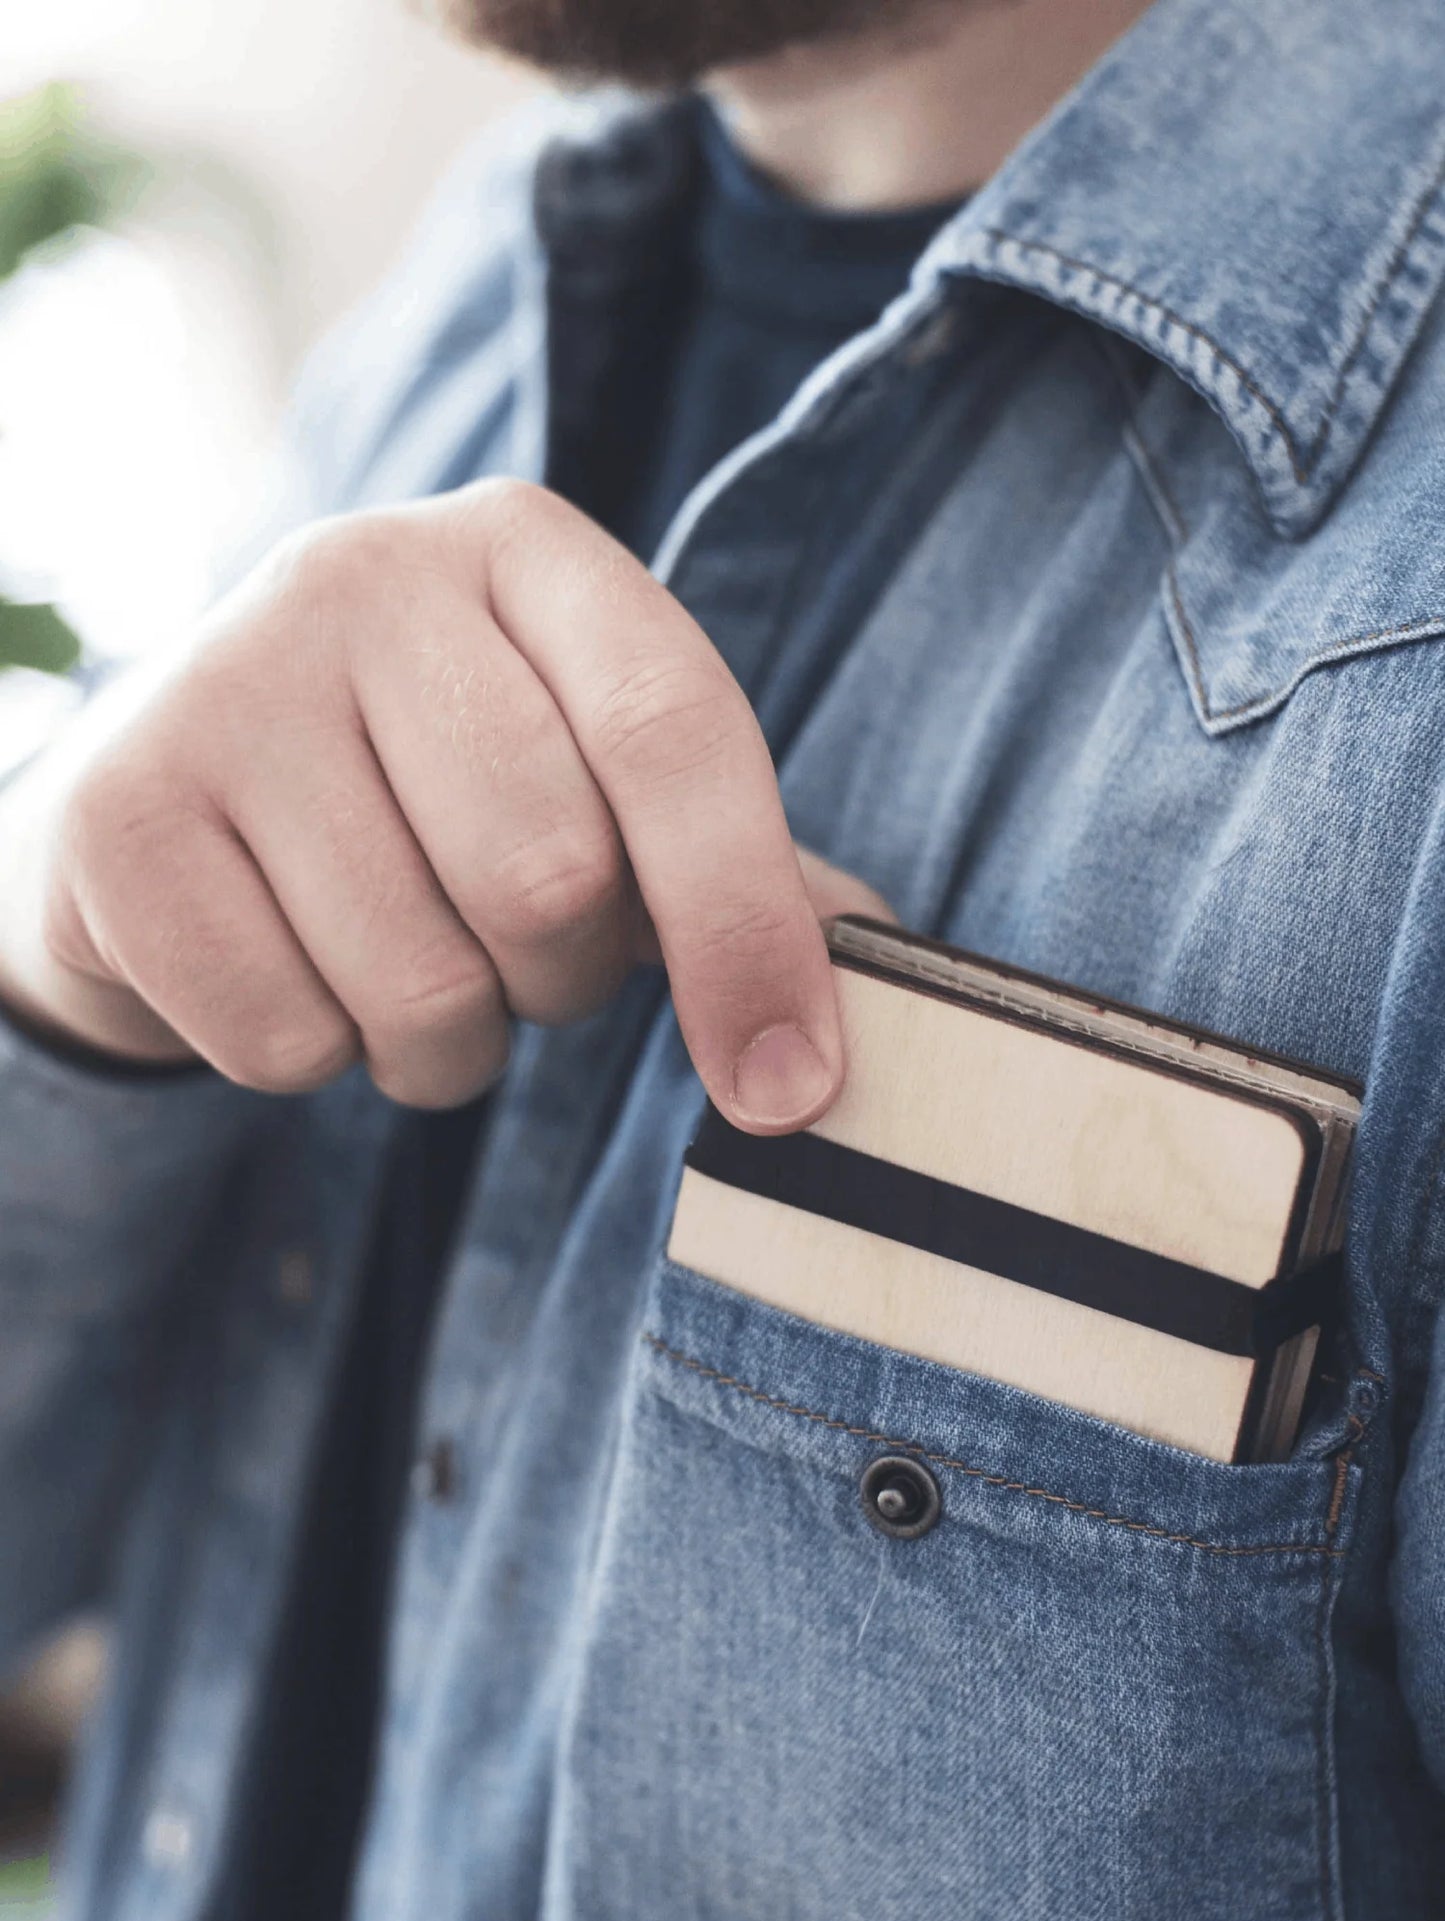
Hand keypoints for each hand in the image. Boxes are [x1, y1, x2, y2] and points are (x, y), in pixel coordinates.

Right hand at [0, 483, 890, 1131]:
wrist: (177, 788)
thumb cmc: (428, 788)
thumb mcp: (583, 773)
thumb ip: (727, 858)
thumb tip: (880, 962)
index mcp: (526, 552)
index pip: (673, 735)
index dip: (747, 927)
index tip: (787, 1087)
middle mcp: (366, 577)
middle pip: (547, 877)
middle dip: (556, 977)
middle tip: (512, 950)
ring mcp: (223, 683)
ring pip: (418, 984)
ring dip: (443, 1040)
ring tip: (399, 960)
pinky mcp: (117, 814)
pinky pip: (283, 1037)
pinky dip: (316, 1056)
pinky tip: (290, 965)